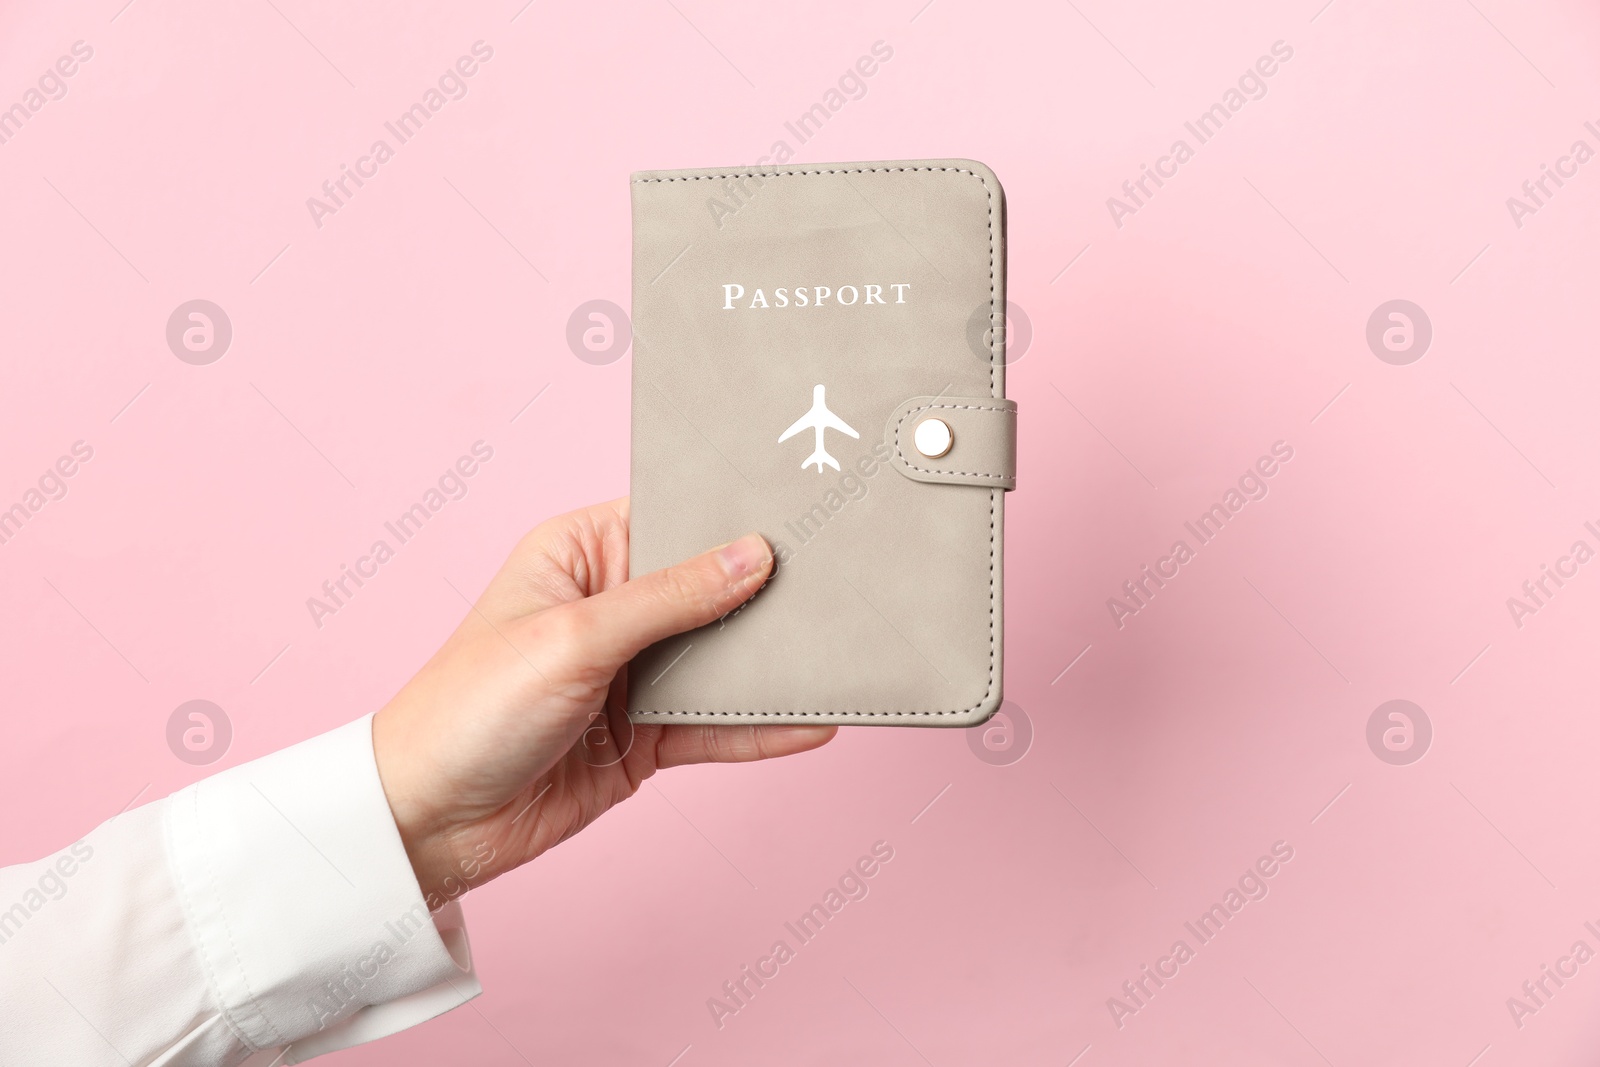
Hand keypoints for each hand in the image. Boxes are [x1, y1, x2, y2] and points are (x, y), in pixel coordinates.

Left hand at [371, 497, 835, 907]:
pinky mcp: (644, 737)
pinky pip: (715, 726)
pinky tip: (810, 722)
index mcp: (582, 552)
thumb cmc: (469, 708)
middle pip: (711, 591)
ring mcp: (632, 673)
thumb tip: (753, 555)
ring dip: (771, 664)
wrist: (428, 823)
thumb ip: (671, 598)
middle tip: (843, 583)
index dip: (734, 518)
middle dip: (768, 595)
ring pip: (720, 660)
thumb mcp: (575, 637)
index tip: (802, 513)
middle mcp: (612, 605)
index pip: (675, 519)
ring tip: (843, 653)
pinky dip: (760, 727)